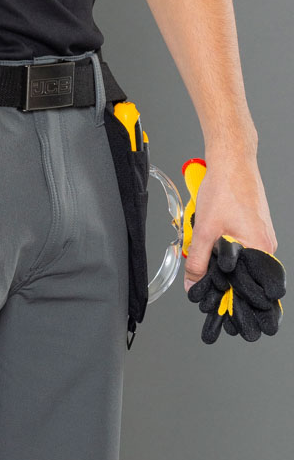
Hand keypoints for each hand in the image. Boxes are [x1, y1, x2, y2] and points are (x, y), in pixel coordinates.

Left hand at [183, 150, 277, 292]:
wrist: (231, 162)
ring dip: (219, 257)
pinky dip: (223, 245)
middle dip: (220, 274)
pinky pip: (239, 246)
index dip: (226, 293)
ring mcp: (261, 236)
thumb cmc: (225, 189)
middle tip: (203, 267)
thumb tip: (193, 284)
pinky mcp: (254, 228)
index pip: (246, 287)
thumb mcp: (204, 231)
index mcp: (260, 249)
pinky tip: (213, 234)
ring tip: (208, 242)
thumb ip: (197, 261)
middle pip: (241, 274)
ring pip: (237, 259)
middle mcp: (266, 245)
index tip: (212, 297)